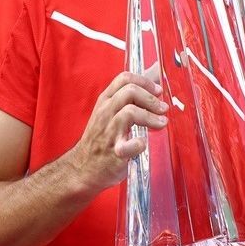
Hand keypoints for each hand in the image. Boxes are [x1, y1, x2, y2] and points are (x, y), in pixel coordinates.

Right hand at [71, 70, 167, 190]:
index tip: (157, 91)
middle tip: (162, 109)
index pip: (124, 79)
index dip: (145, 81)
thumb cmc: (102, 139)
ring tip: (161, 124)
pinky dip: (139, 144)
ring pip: (130, 112)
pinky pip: (128, 145)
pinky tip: (143, 144)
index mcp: (105, 102)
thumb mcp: (111, 113)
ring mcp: (108, 132)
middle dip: (151, 99)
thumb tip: (156, 77)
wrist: (82, 169)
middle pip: (129, 92)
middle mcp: (105, 113)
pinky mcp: (114, 153)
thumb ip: (130, 98)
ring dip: (151, 117)